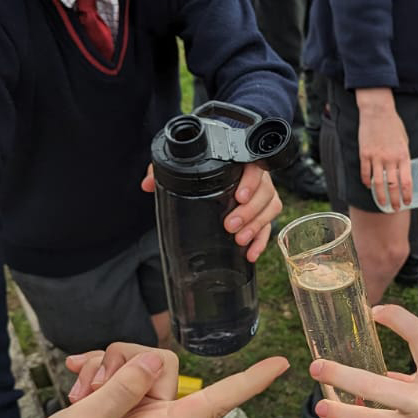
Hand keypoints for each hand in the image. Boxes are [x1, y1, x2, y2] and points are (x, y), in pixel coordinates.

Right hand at [19, 347, 288, 417]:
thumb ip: (121, 391)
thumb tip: (154, 361)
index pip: (212, 403)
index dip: (247, 383)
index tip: (282, 366)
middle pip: (160, 364)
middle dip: (120, 362)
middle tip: (84, 388)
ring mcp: (138, 413)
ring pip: (136, 362)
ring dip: (102, 370)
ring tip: (77, 394)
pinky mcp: (120, 405)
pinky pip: (119, 371)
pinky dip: (95, 371)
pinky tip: (75, 379)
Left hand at [139, 161, 280, 260]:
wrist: (217, 169)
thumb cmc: (203, 165)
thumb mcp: (183, 165)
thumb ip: (164, 169)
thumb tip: (148, 184)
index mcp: (241, 163)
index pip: (255, 167)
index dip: (251, 182)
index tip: (239, 195)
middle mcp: (256, 178)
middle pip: (265, 192)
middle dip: (249, 212)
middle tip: (230, 225)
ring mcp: (261, 196)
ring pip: (270, 209)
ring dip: (256, 226)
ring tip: (239, 240)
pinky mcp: (261, 213)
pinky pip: (268, 226)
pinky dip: (261, 241)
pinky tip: (250, 254)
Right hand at [354, 90, 409, 208]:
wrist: (377, 111)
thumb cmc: (393, 124)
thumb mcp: (404, 140)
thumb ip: (403, 156)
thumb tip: (402, 169)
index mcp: (403, 155)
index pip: (407, 181)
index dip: (407, 195)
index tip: (408, 202)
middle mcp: (390, 159)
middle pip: (392, 186)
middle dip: (394, 200)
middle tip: (395, 209)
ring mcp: (376, 157)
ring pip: (378, 183)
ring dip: (380, 197)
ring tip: (382, 204)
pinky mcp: (364, 154)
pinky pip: (365, 173)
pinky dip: (367, 182)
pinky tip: (368, 187)